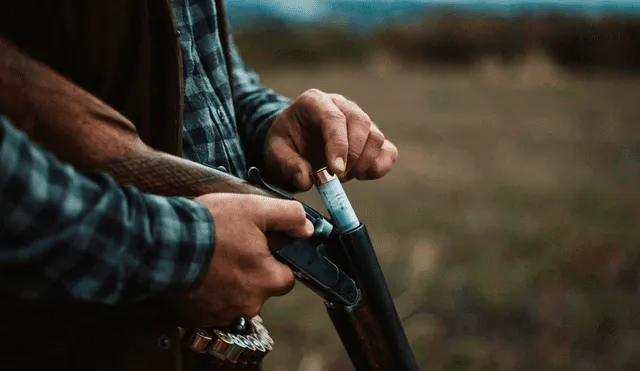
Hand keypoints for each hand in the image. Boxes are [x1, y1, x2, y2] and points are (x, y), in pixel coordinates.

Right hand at [176, 193, 313, 327]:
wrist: (163, 243)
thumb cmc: (210, 225)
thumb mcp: (255, 208)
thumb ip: (288, 217)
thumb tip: (307, 228)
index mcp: (268, 280)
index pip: (286, 275)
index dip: (275, 258)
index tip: (259, 245)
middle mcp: (249, 304)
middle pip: (259, 287)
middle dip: (250, 270)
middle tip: (231, 247)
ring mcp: (223, 313)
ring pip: (236, 296)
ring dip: (228, 280)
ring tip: (212, 257)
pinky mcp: (199, 317)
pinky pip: (212, 305)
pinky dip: (208, 290)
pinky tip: (199, 271)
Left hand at [263, 89, 398, 190]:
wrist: (294, 143)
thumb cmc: (285, 143)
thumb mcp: (275, 153)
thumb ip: (288, 165)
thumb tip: (306, 180)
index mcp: (314, 102)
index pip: (333, 118)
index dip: (338, 145)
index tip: (335, 171)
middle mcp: (341, 105)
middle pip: (361, 123)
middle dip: (353, 156)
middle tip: (337, 178)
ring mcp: (360, 120)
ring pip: (376, 137)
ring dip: (363, 164)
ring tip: (342, 177)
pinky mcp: (371, 138)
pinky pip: (388, 151)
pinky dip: (378, 167)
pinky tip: (359, 175)